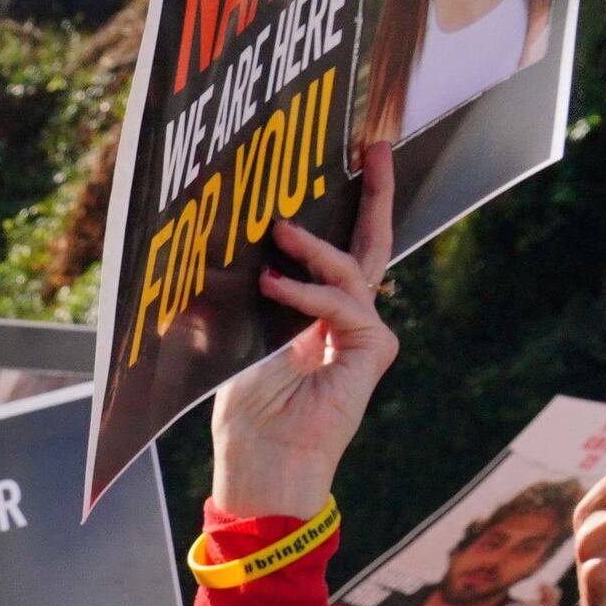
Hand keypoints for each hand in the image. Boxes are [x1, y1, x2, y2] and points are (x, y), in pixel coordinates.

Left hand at [206, 150, 400, 523]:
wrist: (263, 461)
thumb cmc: (246, 412)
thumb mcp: (236, 338)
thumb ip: (248, 296)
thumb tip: (230, 248)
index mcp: (317, 313)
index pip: (337, 250)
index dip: (341, 208)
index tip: (341, 161)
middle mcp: (348, 318)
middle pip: (371, 244)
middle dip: (373, 193)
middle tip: (375, 145)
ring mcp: (365, 333)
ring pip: (351, 270)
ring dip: (313, 247)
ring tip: (279, 230)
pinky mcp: (373, 349)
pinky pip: (343, 305)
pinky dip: (307, 294)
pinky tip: (274, 284)